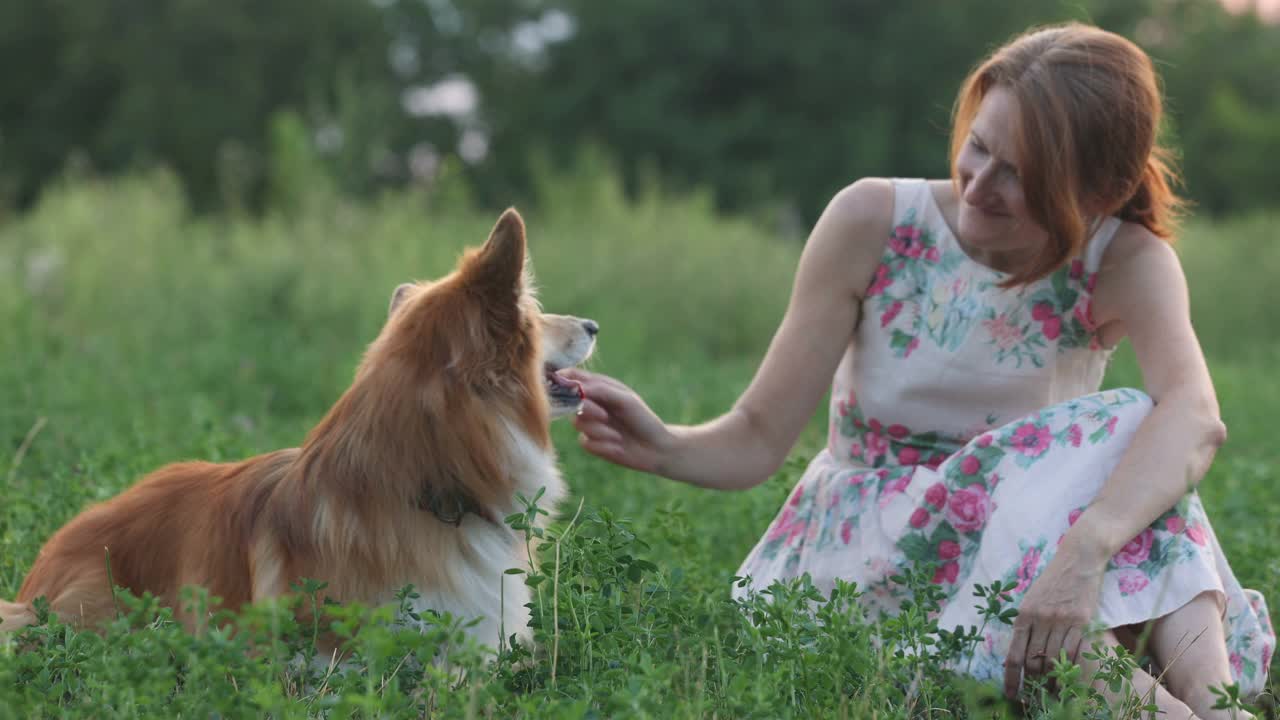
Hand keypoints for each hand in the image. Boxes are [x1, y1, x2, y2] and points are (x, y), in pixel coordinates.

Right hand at [561, 369, 674, 474]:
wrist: (654, 448)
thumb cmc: (642, 418)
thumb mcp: (624, 399)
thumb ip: (599, 390)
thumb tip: (575, 388)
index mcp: (599, 387)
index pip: (572, 376)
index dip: (562, 377)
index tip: (561, 383)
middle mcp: (591, 404)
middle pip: (570, 401)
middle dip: (588, 409)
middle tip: (605, 415)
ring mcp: (589, 424)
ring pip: (577, 422)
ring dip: (599, 430)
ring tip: (618, 435)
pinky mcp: (591, 443)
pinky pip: (585, 441)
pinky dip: (603, 445)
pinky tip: (618, 446)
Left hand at [1003, 539, 1107, 698]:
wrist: (1078, 559)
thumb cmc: (1053, 580)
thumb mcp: (1031, 598)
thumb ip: (1026, 623)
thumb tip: (1019, 652)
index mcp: (1023, 614)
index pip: (1014, 654)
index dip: (1011, 678)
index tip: (1011, 694)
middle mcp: (1040, 618)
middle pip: (1034, 661)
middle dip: (1033, 683)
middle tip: (1035, 697)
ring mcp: (1061, 620)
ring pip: (1054, 659)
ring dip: (1053, 680)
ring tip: (1052, 693)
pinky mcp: (1082, 620)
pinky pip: (1075, 651)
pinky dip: (1071, 667)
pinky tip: (1069, 678)